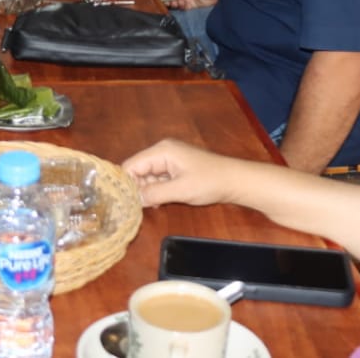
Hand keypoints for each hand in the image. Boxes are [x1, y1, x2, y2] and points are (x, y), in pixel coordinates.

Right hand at [121, 138, 239, 207]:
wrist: (235, 180)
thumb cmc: (210, 182)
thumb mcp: (180, 190)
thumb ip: (155, 193)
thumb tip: (133, 200)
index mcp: (162, 151)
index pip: (131, 165)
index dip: (126, 183)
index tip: (124, 202)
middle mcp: (162, 151)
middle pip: (138, 170)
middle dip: (137, 188)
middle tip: (139, 208)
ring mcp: (169, 158)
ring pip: (147, 175)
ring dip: (148, 191)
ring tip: (152, 206)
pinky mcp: (175, 166)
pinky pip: (158, 177)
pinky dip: (157, 189)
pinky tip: (160, 202)